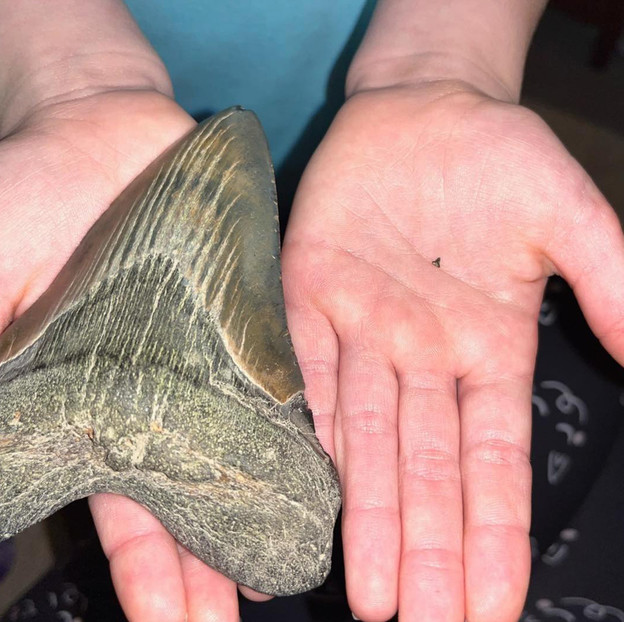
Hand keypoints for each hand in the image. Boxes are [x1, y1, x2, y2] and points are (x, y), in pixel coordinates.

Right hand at [0, 90, 274, 618]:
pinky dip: (297, 430)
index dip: (138, 565)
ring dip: (255, 515)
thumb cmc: (20, 199)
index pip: (110, 502)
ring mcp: (198, 354)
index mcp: (79, 400)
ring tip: (283, 583)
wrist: (90, 118)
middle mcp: (143, 391)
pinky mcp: (241, 312)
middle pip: (182, 497)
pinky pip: (276, 378)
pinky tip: (319, 482)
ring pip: (234, 453)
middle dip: (201, 567)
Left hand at [282, 81, 623, 620]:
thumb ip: (608, 285)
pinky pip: (304, 371)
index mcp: (487, 350)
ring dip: (366, 517)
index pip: (493, 465)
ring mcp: (361, 332)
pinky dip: (306, 428)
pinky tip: (309, 493)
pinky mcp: (303, 296)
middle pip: (425, 474)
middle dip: (424, 552)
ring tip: (371, 595)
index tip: (492, 608)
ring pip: (364, 441)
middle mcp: (421, 359)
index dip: (491, 536)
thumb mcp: (569, 218)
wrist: (419, 104)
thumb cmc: (499, 156)